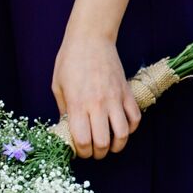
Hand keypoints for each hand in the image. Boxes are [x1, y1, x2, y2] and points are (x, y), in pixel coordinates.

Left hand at [52, 31, 138, 159]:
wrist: (90, 39)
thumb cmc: (69, 60)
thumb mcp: (57, 85)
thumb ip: (64, 109)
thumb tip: (68, 128)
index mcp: (78, 104)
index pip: (83, 140)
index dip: (82, 152)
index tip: (81, 151)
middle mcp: (98, 104)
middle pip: (103, 142)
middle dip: (98, 153)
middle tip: (95, 151)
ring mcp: (115, 99)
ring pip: (123, 134)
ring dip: (117, 145)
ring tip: (111, 145)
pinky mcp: (127, 92)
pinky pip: (135, 118)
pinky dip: (131, 129)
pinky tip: (122, 128)